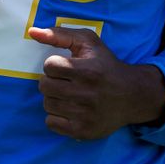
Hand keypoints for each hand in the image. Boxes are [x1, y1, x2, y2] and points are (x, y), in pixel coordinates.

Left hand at [28, 26, 164, 140]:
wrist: (132, 95)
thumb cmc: (106, 65)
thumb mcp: (88, 42)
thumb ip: (59, 34)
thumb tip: (32, 32)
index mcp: (88, 70)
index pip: (49, 66)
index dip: (55, 64)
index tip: (67, 67)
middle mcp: (86, 94)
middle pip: (44, 86)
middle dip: (52, 81)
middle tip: (66, 81)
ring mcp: (84, 115)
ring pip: (47, 104)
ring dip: (54, 97)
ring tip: (69, 94)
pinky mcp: (83, 131)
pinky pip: (51, 123)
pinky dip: (56, 116)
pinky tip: (69, 109)